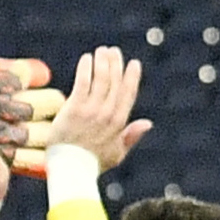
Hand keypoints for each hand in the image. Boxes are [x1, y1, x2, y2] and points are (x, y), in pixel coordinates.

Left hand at [49, 46, 153, 169]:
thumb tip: (148, 123)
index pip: (128, 94)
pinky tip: (86, 59)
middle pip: (115, 83)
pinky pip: (83, 83)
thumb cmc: (93, 163)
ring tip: (101, 50)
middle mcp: (108, 113)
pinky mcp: (74, 108)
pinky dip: (86, 69)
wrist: (72, 168)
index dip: (132, 77)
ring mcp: (91, 110)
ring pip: (101, 79)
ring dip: (102, 62)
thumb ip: (131, 136)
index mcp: (120, 123)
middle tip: (113, 51)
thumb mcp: (118, 153)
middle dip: (116, 64)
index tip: (134, 63)